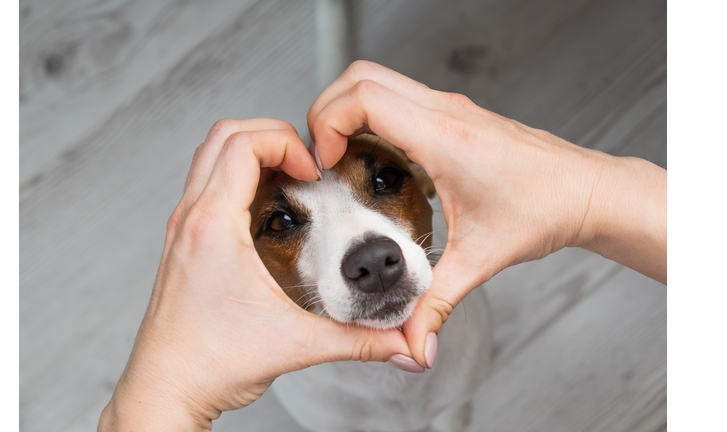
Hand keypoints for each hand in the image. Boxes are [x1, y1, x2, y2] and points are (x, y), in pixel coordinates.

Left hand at [98, 119, 413, 430]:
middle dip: (273, 136)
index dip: (288, 143)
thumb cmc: (211, 364)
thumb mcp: (295, 345)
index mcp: (214, 227)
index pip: (244, 144)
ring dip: (253, 152)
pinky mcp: (184, 241)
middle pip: (224, 134)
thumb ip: (359, 339)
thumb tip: (404, 341)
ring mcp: (183, 228)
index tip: (314, 172)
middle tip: (306, 166)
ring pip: (210, 155)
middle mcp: (191, 218)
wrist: (166, 390)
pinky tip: (269, 209)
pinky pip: (207, 182)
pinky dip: (238, 175)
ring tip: (292, 180)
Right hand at [307, 61, 665, 367]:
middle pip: (360, 77)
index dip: (327, 125)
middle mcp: (445, 113)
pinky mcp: (454, 115)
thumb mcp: (481, 259)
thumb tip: (414, 342)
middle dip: (325, 111)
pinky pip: (398, 97)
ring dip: (347, 109)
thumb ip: (437, 303)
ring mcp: (450, 109)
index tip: (323, 163)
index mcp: (445, 139)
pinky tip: (375, 159)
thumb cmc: (546, 208)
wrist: (587, 191)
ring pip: (377, 79)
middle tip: (321, 155)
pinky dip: (371, 115)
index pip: (364, 99)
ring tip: (339, 155)